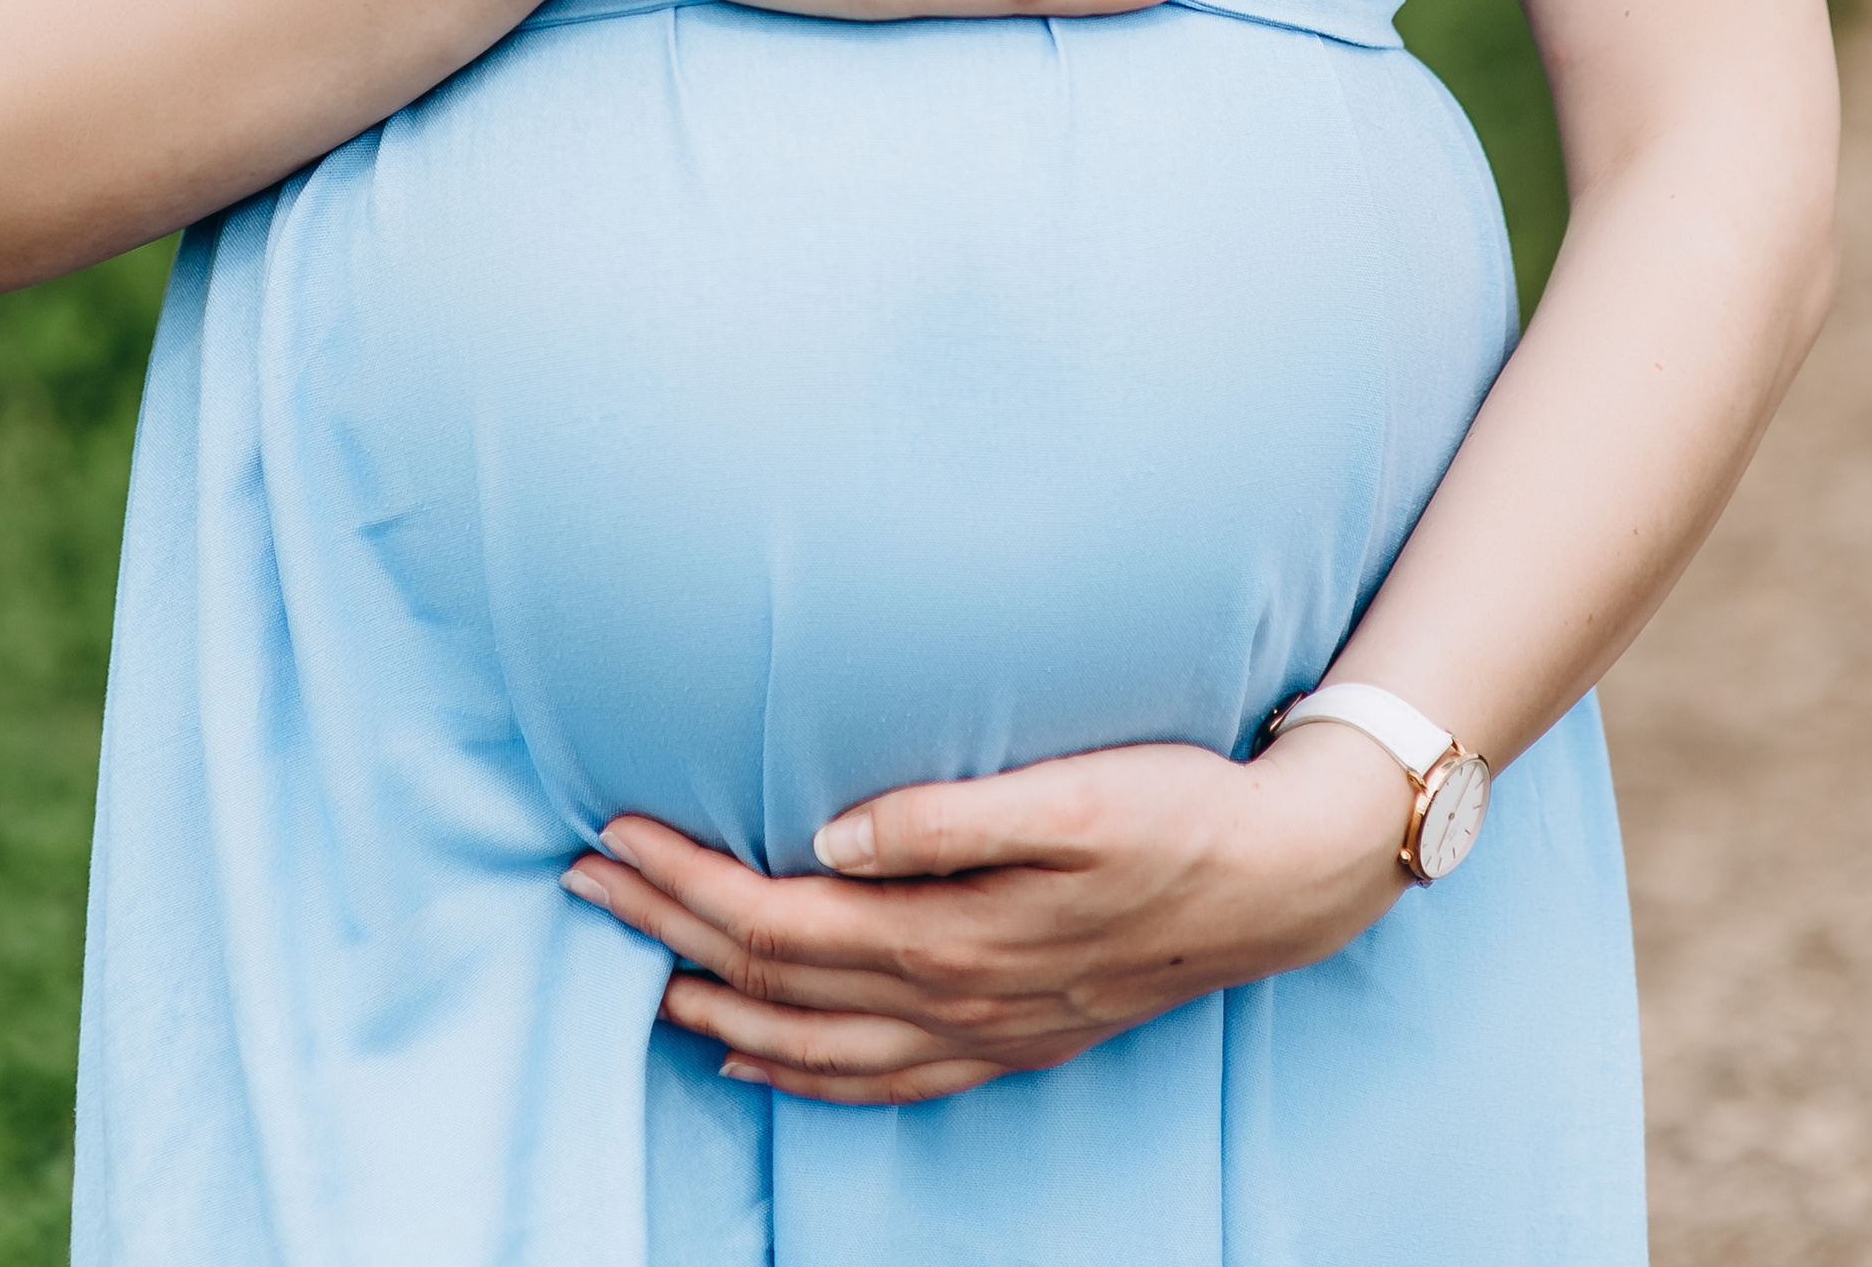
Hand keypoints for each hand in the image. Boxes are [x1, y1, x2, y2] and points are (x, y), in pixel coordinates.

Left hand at [560, 727, 1410, 1102]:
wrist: (1286, 877)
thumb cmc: (1178, 809)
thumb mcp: (1072, 792)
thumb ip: (945, 817)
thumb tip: (829, 834)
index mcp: (948, 932)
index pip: (776, 917)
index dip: (686, 881)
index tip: (613, 833)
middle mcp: (952, 998)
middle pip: (775, 978)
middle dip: (671, 929)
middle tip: (585, 881)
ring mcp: (983, 1031)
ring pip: (815, 1042)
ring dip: (720, 1006)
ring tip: (643, 972)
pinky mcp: (1014, 1038)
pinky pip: (880, 1080)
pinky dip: (804, 1071)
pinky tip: (761, 1054)